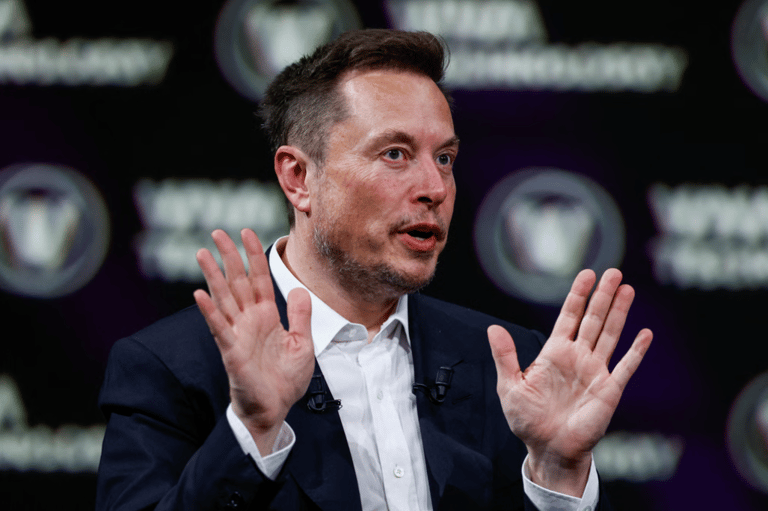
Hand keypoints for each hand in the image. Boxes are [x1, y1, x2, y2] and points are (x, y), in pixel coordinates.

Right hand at [194, 229, 313, 454]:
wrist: (275, 409)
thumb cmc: (285, 380)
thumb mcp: (302, 344)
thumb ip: (300, 316)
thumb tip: (299, 290)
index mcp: (266, 316)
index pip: (259, 278)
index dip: (253, 255)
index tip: (246, 232)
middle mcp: (249, 320)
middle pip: (237, 282)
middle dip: (228, 257)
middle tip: (216, 232)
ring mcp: (238, 334)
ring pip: (223, 298)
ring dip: (213, 276)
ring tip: (202, 253)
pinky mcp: (232, 351)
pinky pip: (219, 327)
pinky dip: (209, 311)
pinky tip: (199, 294)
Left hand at [488, 269, 652, 495]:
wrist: (548, 449)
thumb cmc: (528, 420)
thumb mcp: (510, 386)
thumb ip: (505, 357)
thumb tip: (493, 328)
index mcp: (554, 353)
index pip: (569, 317)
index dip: (578, 295)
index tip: (586, 274)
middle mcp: (578, 357)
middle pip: (593, 320)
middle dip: (602, 296)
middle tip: (613, 271)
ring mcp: (595, 372)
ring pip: (610, 335)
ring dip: (619, 313)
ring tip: (627, 289)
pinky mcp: (609, 390)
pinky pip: (625, 367)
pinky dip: (635, 351)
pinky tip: (645, 334)